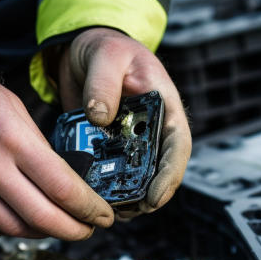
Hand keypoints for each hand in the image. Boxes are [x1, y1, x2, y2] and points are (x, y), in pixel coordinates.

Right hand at [0, 63, 113, 239]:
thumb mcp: (14, 108)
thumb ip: (38, 147)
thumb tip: (65, 183)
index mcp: (13, 138)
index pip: (63, 188)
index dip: (89, 209)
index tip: (102, 215)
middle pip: (43, 217)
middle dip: (73, 230)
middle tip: (86, 230)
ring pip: (13, 228)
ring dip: (40, 231)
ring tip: (54, 224)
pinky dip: (4, 229)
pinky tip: (17, 221)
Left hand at [55, 27, 191, 218]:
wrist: (84, 49)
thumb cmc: (106, 47)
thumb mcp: (106, 56)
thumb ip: (103, 83)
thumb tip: (99, 117)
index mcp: (163, 106)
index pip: (176, 146)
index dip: (169, 176)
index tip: (154, 197)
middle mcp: (150, 128)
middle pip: (157, 169)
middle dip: (145, 195)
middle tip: (126, 212)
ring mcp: (130, 139)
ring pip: (134, 174)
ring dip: (124, 195)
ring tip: (107, 210)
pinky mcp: (108, 145)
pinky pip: (108, 169)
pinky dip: (100, 184)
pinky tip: (87, 195)